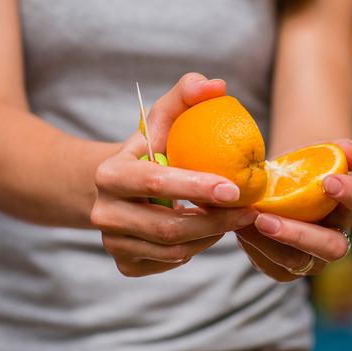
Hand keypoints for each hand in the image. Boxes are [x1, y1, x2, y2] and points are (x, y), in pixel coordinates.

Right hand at [91, 73, 258, 276]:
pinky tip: (207, 230)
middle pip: (170, 227)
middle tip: (248, 211)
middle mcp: (103, 212)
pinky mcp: (125, 264)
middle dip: (217, 221)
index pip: (157, 183)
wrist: (120, 187)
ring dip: (212, 236)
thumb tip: (217, 86)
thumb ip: (188, 93)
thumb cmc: (150, 149)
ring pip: (175, 250)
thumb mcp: (165, 117)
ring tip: (232, 218)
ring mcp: (111, 242)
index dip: (198, 187)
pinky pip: (172, 263)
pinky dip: (197, 249)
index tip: (236, 189)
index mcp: (109, 174)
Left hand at [236, 140, 351, 281]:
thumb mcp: (307, 158)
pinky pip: (272, 265)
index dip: (350, 192)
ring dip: (269, 242)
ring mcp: (311, 260)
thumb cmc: (293, 175)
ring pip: (297, 260)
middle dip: (301, 234)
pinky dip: (255, 247)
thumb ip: (332, 150)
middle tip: (266, 220)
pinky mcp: (284, 270)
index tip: (328, 180)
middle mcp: (335, 239)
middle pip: (333, 247)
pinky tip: (240, 229)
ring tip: (247, 222)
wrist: (267, 194)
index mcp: (346, 208)